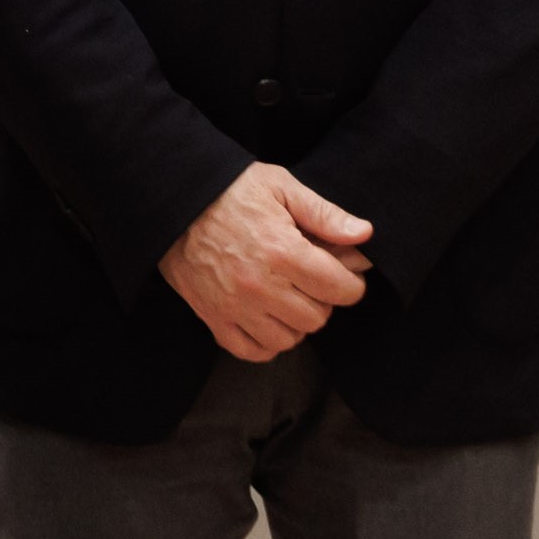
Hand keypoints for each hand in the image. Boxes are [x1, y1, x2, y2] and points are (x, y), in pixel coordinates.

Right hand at [160, 162, 372, 362]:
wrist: (173, 201)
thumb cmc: (230, 190)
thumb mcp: (280, 187)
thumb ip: (324, 214)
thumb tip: (364, 235)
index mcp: (283, 251)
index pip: (341, 290)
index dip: (351, 282)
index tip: (342, 272)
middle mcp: (261, 286)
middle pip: (317, 318)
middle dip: (322, 300)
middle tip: (310, 279)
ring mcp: (235, 306)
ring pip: (289, 339)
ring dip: (295, 322)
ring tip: (287, 296)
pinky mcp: (213, 318)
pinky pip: (253, 351)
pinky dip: (266, 342)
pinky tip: (266, 318)